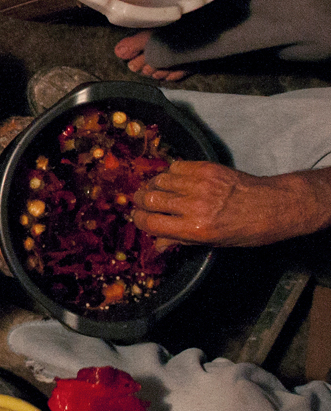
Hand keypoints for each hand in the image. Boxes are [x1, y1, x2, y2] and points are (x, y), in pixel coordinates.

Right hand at [132, 160, 329, 246]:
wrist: (272, 206)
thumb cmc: (245, 230)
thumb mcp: (212, 243)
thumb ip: (180, 240)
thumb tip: (156, 243)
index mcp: (195, 229)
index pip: (150, 222)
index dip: (139, 220)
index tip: (138, 218)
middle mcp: (193, 205)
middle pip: (150, 198)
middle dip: (140, 201)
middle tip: (140, 202)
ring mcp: (199, 184)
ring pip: (159, 180)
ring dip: (153, 185)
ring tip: (154, 190)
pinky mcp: (206, 168)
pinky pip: (175, 167)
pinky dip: (169, 173)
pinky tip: (172, 179)